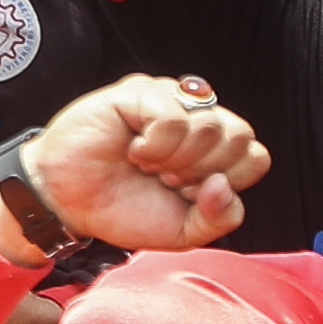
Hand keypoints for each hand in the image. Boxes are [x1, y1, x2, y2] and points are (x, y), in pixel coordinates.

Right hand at [9, 74, 273, 248]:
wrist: (68, 203)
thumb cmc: (122, 210)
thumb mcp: (184, 231)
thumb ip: (220, 217)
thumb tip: (222, 184)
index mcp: (213, 152)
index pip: (254, 157)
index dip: (226, 183)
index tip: (188, 195)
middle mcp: (196, 120)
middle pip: (239, 137)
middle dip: (202, 171)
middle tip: (166, 179)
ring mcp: (169, 102)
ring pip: (209, 126)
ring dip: (176, 159)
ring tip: (147, 165)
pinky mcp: (140, 92)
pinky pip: (173, 116)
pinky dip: (155, 146)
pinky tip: (134, 151)